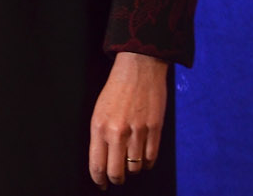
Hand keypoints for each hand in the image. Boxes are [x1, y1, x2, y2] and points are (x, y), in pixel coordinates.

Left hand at [88, 51, 168, 187]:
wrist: (138, 69)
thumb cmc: (116, 89)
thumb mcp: (99, 111)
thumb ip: (101, 136)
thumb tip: (103, 161)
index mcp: (99, 126)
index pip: (97, 164)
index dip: (99, 179)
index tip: (101, 184)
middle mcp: (117, 132)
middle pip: (117, 172)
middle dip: (116, 179)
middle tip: (117, 178)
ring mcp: (137, 131)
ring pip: (135, 167)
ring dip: (133, 168)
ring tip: (131, 160)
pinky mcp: (155, 129)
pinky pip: (151, 158)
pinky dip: (147, 162)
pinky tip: (143, 156)